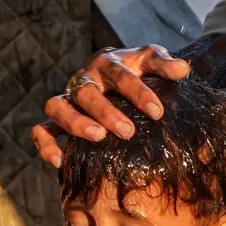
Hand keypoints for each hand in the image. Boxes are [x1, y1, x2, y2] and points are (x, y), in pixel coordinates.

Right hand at [31, 45, 191, 166]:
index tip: (157, 112)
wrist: (112, 75)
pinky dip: (45, 144)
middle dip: (106, 111)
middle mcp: (83, 79)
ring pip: (58, 106)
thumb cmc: (134, 71)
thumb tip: (183, 70)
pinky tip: (59, 162)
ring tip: (98, 138)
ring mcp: (67, 99)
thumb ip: (164, 64)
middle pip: (87, 92)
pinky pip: (42, 129)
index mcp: (107, 63)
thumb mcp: (149, 62)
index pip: (120, 74)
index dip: (138, 92)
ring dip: (75, 123)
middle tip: (128, 131)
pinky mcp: (55, 119)